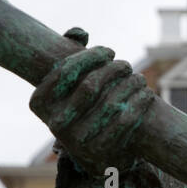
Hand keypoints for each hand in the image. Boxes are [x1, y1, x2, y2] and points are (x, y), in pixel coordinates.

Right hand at [29, 27, 155, 175]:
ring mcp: (76, 141)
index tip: (108, 51)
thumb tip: (80, 33)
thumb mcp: (70, 84)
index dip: (91, 56)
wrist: (96, 154)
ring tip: (138, 78)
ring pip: (111, 102)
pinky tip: (146, 94)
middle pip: (90, 85)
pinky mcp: (100, 151)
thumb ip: (72, 52)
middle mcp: (54, 123)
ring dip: (130, 84)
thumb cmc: (83, 106)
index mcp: (40, 103)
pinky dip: (139, 103)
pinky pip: (125, 120)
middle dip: (114, 69)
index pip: (65, 70)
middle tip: (125, 65)